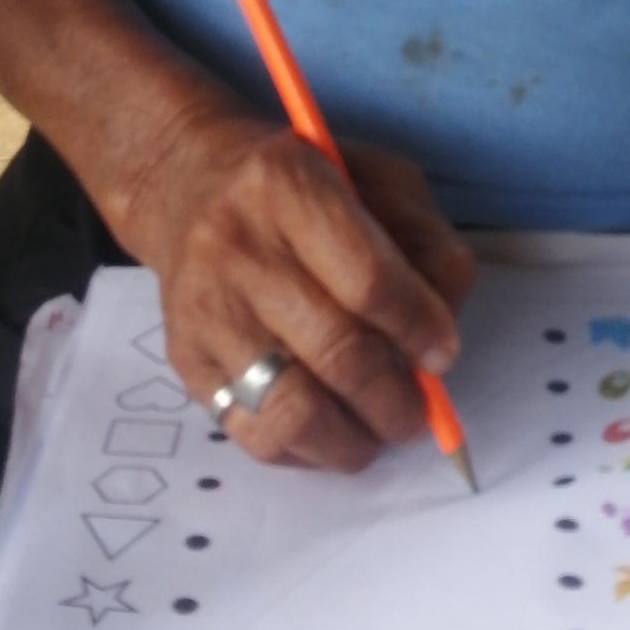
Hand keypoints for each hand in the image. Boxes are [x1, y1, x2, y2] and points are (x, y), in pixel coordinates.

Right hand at [111, 102, 473, 474]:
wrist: (189, 186)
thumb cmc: (302, 185)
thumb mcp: (378, 178)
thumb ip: (426, 241)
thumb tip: (443, 333)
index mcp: (287, 186)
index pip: (367, 280)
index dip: (418, 328)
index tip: (443, 354)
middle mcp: (237, 247)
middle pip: (336, 352)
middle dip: (395, 399)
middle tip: (419, 412)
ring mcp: (206, 310)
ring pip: (292, 410)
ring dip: (354, 439)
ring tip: (378, 431)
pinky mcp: (186, 360)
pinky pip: (255, 434)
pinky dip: (308, 451)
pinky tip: (331, 431)